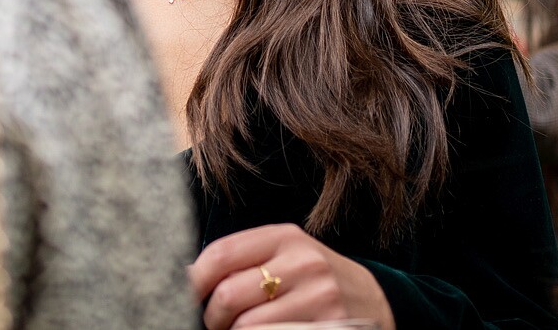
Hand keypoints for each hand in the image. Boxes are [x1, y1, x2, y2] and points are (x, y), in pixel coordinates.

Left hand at [189, 223, 395, 329]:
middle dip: (212, 319)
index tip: (183, 298)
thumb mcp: (285, 255)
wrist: (375, 302)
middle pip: (228, 297)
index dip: (192, 282)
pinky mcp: (329, 329)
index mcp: (285, 237)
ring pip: (247, 328)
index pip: (220, 255)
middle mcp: (304, 263)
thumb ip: (242, 260)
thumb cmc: (315, 280)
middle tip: (215, 326)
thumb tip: (184, 276)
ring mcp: (319, 299)